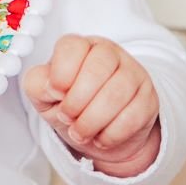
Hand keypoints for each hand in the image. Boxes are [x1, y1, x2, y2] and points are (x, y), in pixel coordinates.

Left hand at [22, 36, 161, 178]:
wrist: (99, 135)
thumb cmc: (69, 107)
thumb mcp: (44, 97)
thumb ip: (37, 84)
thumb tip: (51, 86)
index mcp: (81, 47)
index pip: (72, 46)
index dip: (61, 73)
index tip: (55, 94)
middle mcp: (109, 54)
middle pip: (97, 69)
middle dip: (76, 101)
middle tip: (66, 117)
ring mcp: (133, 74)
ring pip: (117, 93)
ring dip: (92, 121)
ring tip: (80, 133)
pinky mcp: (148, 98)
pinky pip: (133, 115)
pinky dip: (112, 133)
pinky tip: (101, 138)